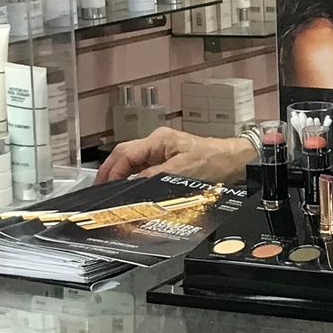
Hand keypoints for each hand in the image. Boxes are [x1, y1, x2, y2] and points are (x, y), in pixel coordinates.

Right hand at [96, 125, 236, 184]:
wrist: (233, 163)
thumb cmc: (213, 162)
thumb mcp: (181, 172)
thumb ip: (153, 177)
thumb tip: (131, 184)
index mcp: (158, 140)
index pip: (125, 153)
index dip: (112, 171)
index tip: (105, 186)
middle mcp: (156, 144)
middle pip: (124, 155)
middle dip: (110, 172)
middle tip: (99, 190)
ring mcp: (161, 152)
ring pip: (131, 162)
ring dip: (119, 176)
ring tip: (109, 192)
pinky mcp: (166, 162)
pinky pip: (142, 169)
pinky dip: (132, 179)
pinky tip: (128, 190)